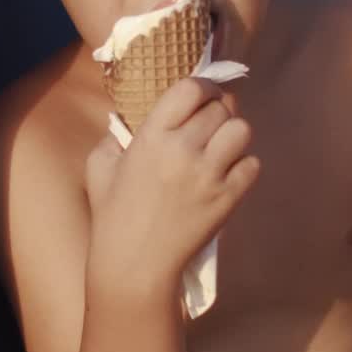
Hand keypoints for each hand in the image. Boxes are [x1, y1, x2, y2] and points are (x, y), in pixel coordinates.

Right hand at [84, 78, 259, 301]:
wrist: (135, 265)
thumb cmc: (113, 216)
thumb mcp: (99, 168)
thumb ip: (113, 138)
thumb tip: (127, 123)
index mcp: (152, 136)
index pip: (191, 89)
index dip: (203, 86)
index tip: (202, 94)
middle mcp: (184, 149)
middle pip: (220, 108)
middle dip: (218, 110)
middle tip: (211, 122)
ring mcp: (209, 174)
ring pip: (242, 130)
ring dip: (233, 134)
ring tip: (222, 145)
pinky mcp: (228, 198)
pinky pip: (252, 164)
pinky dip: (243, 165)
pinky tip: (228, 173)